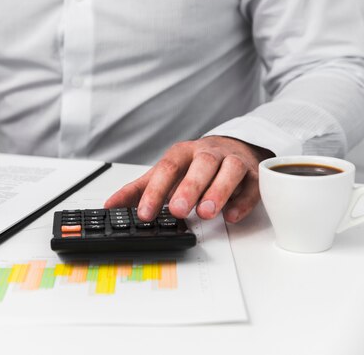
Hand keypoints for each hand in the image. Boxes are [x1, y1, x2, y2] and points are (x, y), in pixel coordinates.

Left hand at [104, 136, 273, 222]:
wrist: (234, 148)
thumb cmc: (194, 166)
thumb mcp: (165, 174)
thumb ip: (138, 190)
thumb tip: (110, 205)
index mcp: (184, 153)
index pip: (168, 168)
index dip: (155, 190)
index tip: (145, 213)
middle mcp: (209, 154)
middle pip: (201, 165)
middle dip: (189, 187)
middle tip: (176, 210)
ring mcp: (233, 162)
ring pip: (230, 170)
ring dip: (218, 191)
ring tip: (205, 213)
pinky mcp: (254, 175)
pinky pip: (253, 185)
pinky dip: (243, 200)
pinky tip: (232, 216)